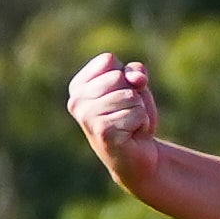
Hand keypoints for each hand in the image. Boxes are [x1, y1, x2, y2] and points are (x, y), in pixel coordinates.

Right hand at [67, 52, 160, 192]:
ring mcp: (88, 117)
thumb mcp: (137, 89)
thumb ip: (136, 74)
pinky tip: (132, 135)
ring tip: (130, 125)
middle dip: (134, 95)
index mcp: (79, 86)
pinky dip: (142, 124)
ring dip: (139, 111)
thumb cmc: (134, 119)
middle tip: (128, 114)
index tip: (123, 96)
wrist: (138, 157)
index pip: (108, 60)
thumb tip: (136, 78)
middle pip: (118, 77)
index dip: (126, 76)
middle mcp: (77, 101)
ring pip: (130, 96)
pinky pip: (136, 114)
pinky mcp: (103, 131)